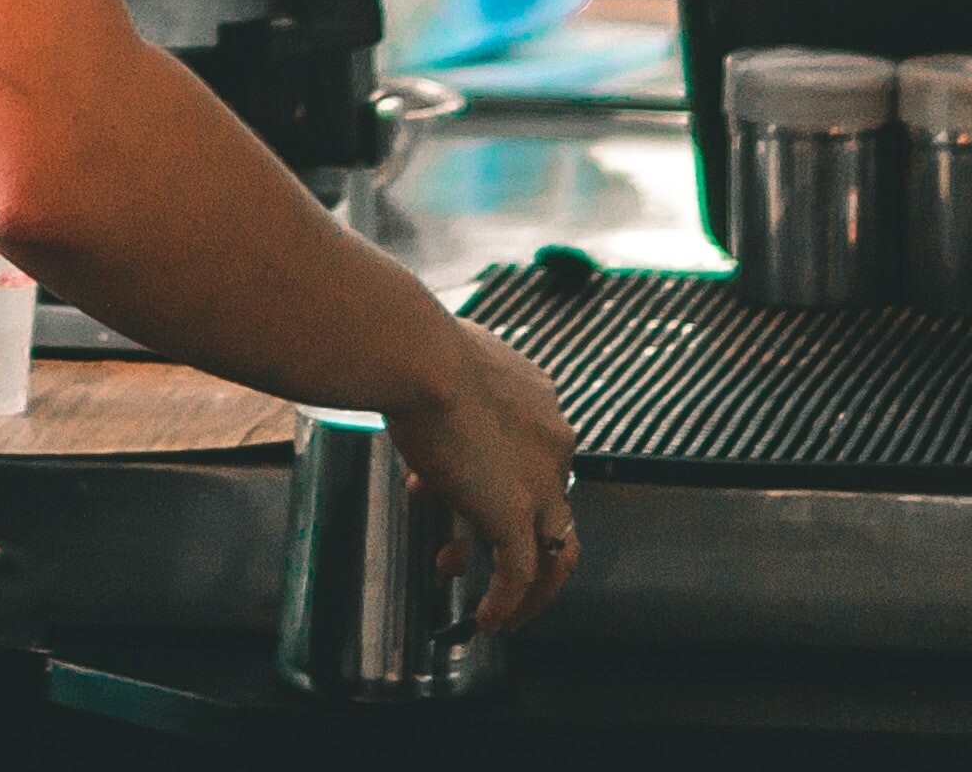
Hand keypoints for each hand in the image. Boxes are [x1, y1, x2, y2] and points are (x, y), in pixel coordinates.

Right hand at [386, 315, 579, 634]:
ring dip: (533, 588)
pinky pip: (518, 575)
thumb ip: (447, 383)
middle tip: (473, 554)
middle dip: (514, 535)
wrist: (420, 358)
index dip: (490, 476)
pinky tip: (485, 623)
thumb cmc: (418, 348)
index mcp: (540, 400)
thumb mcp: (446, 361)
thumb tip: (414, 386)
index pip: (532, 452)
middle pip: (554, 507)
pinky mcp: (514, 516)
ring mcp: (540, 484)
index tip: (437, 485)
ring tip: (503, 613)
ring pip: (557, 552)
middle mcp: (554, 443)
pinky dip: (508, 604)